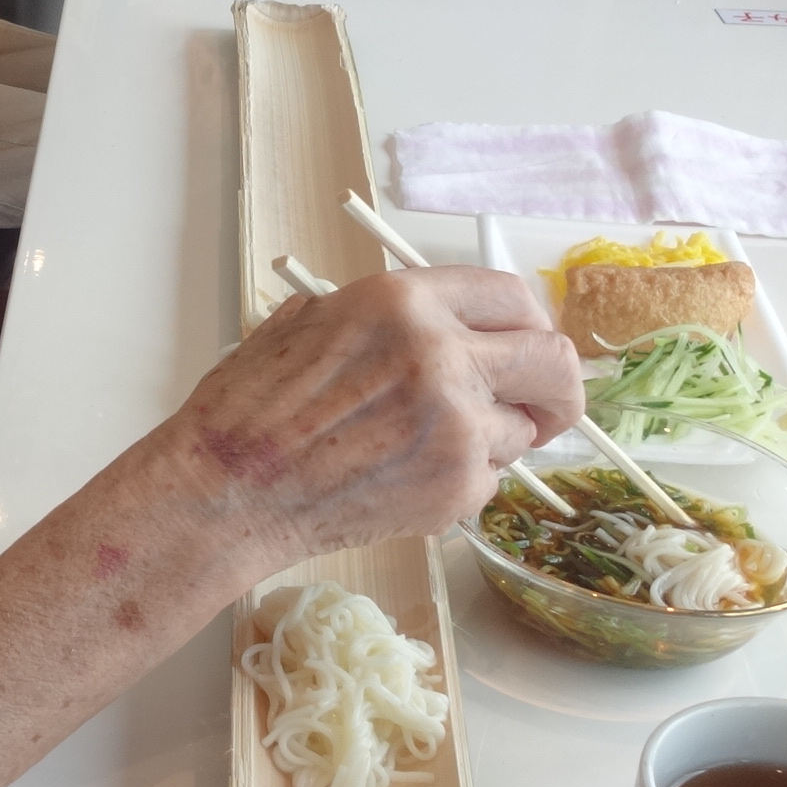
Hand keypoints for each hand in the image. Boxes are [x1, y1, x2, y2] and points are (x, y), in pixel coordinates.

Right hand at [161, 266, 580, 563]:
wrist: (229, 490)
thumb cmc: (250, 409)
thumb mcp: (309, 322)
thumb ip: (386, 317)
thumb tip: (444, 319)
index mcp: (404, 302)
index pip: (513, 296)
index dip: (528, 322)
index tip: (528, 342)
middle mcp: (442, 356)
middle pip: (552, 360)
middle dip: (557, 385)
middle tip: (543, 402)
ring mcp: (456, 426)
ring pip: (521, 429)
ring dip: (490, 438)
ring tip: (423, 446)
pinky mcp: (456, 488)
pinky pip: (489, 478)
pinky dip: (460, 480)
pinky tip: (403, 477)